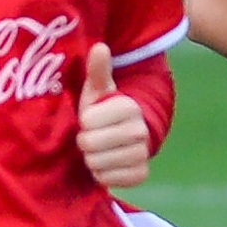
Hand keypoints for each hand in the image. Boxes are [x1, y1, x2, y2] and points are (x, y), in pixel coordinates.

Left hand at [76, 43, 150, 188]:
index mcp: (129, 106)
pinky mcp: (140, 174)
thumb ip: (98, 70)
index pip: (87, 121)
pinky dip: (101, 175)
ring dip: (91, 159)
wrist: (125, 139)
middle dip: (85, 142)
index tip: (91, 119)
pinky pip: (107, 179)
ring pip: (96, 163)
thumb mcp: (98, 90)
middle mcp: (140, 130)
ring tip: (99, 150)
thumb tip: (99, 47)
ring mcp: (142, 154)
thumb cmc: (104, 112)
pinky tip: (106, 164)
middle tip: (92, 137)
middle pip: (89, 143)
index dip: (84, 121)